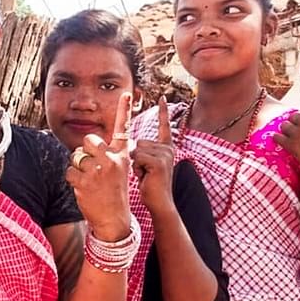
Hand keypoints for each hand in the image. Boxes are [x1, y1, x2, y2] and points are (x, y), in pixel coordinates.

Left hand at [66, 92, 133, 241]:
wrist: (114, 220)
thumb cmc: (114, 193)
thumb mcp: (119, 170)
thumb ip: (109, 154)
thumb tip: (90, 142)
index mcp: (122, 156)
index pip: (123, 129)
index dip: (124, 110)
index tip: (126, 93)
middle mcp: (112, 160)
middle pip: (88, 139)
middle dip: (85, 151)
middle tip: (91, 166)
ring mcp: (98, 171)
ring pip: (76, 156)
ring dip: (78, 167)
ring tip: (89, 181)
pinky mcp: (84, 181)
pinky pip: (69, 171)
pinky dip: (73, 180)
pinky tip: (83, 189)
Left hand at [131, 98, 175, 215]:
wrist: (159, 203)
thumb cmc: (150, 185)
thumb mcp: (147, 165)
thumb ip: (143, 152)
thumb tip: (131, 144)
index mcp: (166, 148)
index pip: (164, 126)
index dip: (163, 112)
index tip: (163, 97)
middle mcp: (168, 149)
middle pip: (138, 141)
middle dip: (135, 157)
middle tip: (145, 172)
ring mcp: (165, 155)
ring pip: (136, 149)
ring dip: (135, 163)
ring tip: (145, 175)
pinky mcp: (159, 162)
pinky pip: (137, 157)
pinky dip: (137, 168)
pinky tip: (146, 177)